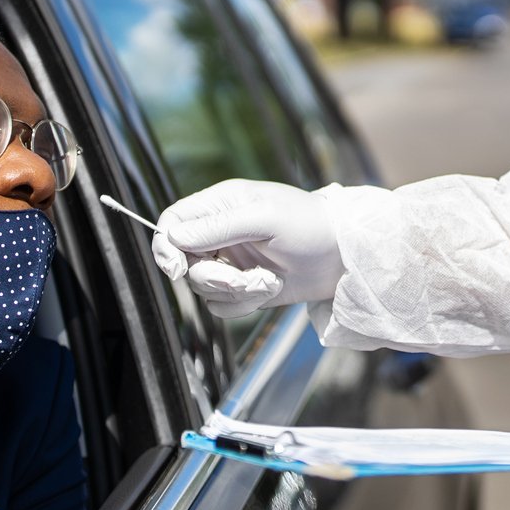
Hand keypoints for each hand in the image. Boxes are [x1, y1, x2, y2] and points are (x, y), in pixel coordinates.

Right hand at [150, 179, 346, 321]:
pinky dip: (245, 304)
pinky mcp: (243, 286)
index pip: (173, 221)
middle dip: (213, 277)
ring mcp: (231, 261)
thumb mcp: (265, 218)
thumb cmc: (311, 225)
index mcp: (221, 204)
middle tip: (242, 280)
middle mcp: (221, 232)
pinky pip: (222, 305)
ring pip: (203, 287)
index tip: (178, 268)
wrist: (344, 258)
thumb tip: (175, 235)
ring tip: (268, 281)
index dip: (166, 246)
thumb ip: (219, 226)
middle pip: (184, 262)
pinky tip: (271, 288)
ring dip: (235, 291)